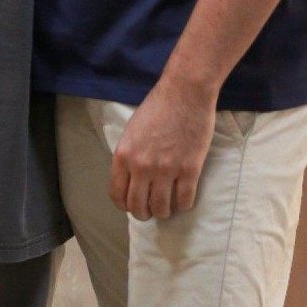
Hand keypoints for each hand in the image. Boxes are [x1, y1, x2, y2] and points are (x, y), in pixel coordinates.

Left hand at [109, 75, 217, 218]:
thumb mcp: (131, 132)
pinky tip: (183, 201)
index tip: (132, 205)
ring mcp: (166, 170)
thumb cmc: (157, 107)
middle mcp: (141, 167)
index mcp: (123, 156)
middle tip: (150, 211)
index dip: (124, 205)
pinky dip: (183, 205)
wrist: (185, 92)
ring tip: (167, 208)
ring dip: (164, 212)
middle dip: (143, 213)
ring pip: (161, 208)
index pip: (117, 195)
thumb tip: (131, 178)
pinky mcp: (189, 169)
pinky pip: (184, 200)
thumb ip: (129, 156)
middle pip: (137, 207)